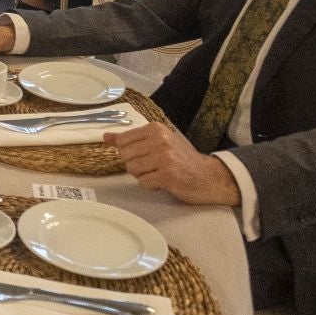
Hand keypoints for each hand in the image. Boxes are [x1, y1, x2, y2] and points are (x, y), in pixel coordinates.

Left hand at [104, 123, 239, 206]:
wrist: (208, 176)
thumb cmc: (182, 159)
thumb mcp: (158, 142)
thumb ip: (132, 139)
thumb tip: (106, 136)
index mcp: (156, 129)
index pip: (123, 140)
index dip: (129, 152)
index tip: (144, 155)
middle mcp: (160, 140)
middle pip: (125, 156)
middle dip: (135, 165)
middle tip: (153, 166)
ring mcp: (164, 158)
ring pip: (132, 170)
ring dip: (143, 176)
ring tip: (159, 173)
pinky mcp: (168, 175)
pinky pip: (143, 182)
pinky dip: (151, 185)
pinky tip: (164, 181)